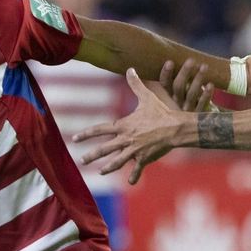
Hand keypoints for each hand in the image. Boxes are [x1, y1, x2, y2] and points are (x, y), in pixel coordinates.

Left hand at [71, 68, 186, 183]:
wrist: (174, 128)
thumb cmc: (161, 112)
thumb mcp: (147, 97)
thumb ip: (136, 84)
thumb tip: (130, 69)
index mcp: (123, 126)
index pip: (100, 130)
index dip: (86, 134)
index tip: (75, 139)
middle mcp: (125, 139)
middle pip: (104, 149)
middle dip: (92, 155)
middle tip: (82, 160)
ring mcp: (134, 150)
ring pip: (117, 161)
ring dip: (108, 167)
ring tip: (100, 171)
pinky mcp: (144, 158)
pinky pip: (137, 169)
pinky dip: (134, 176)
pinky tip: (130, 182)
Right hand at [159, 57, 213, 111]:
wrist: (199, 119)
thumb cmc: (190, 96)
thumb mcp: (182, 88)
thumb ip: (181, 76)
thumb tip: (179, 53)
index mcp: (171, 93)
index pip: (164, 84)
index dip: (166, 74)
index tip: (169, 61)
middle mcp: (177, 101)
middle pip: (178, 87)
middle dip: (184, 73)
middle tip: (191, 60)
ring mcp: (188, 108)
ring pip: (191, 93)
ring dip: (198, 79)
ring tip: (204, 66)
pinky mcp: (199, 113)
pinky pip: (203, 103)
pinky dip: (206, 94)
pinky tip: (210, 84)